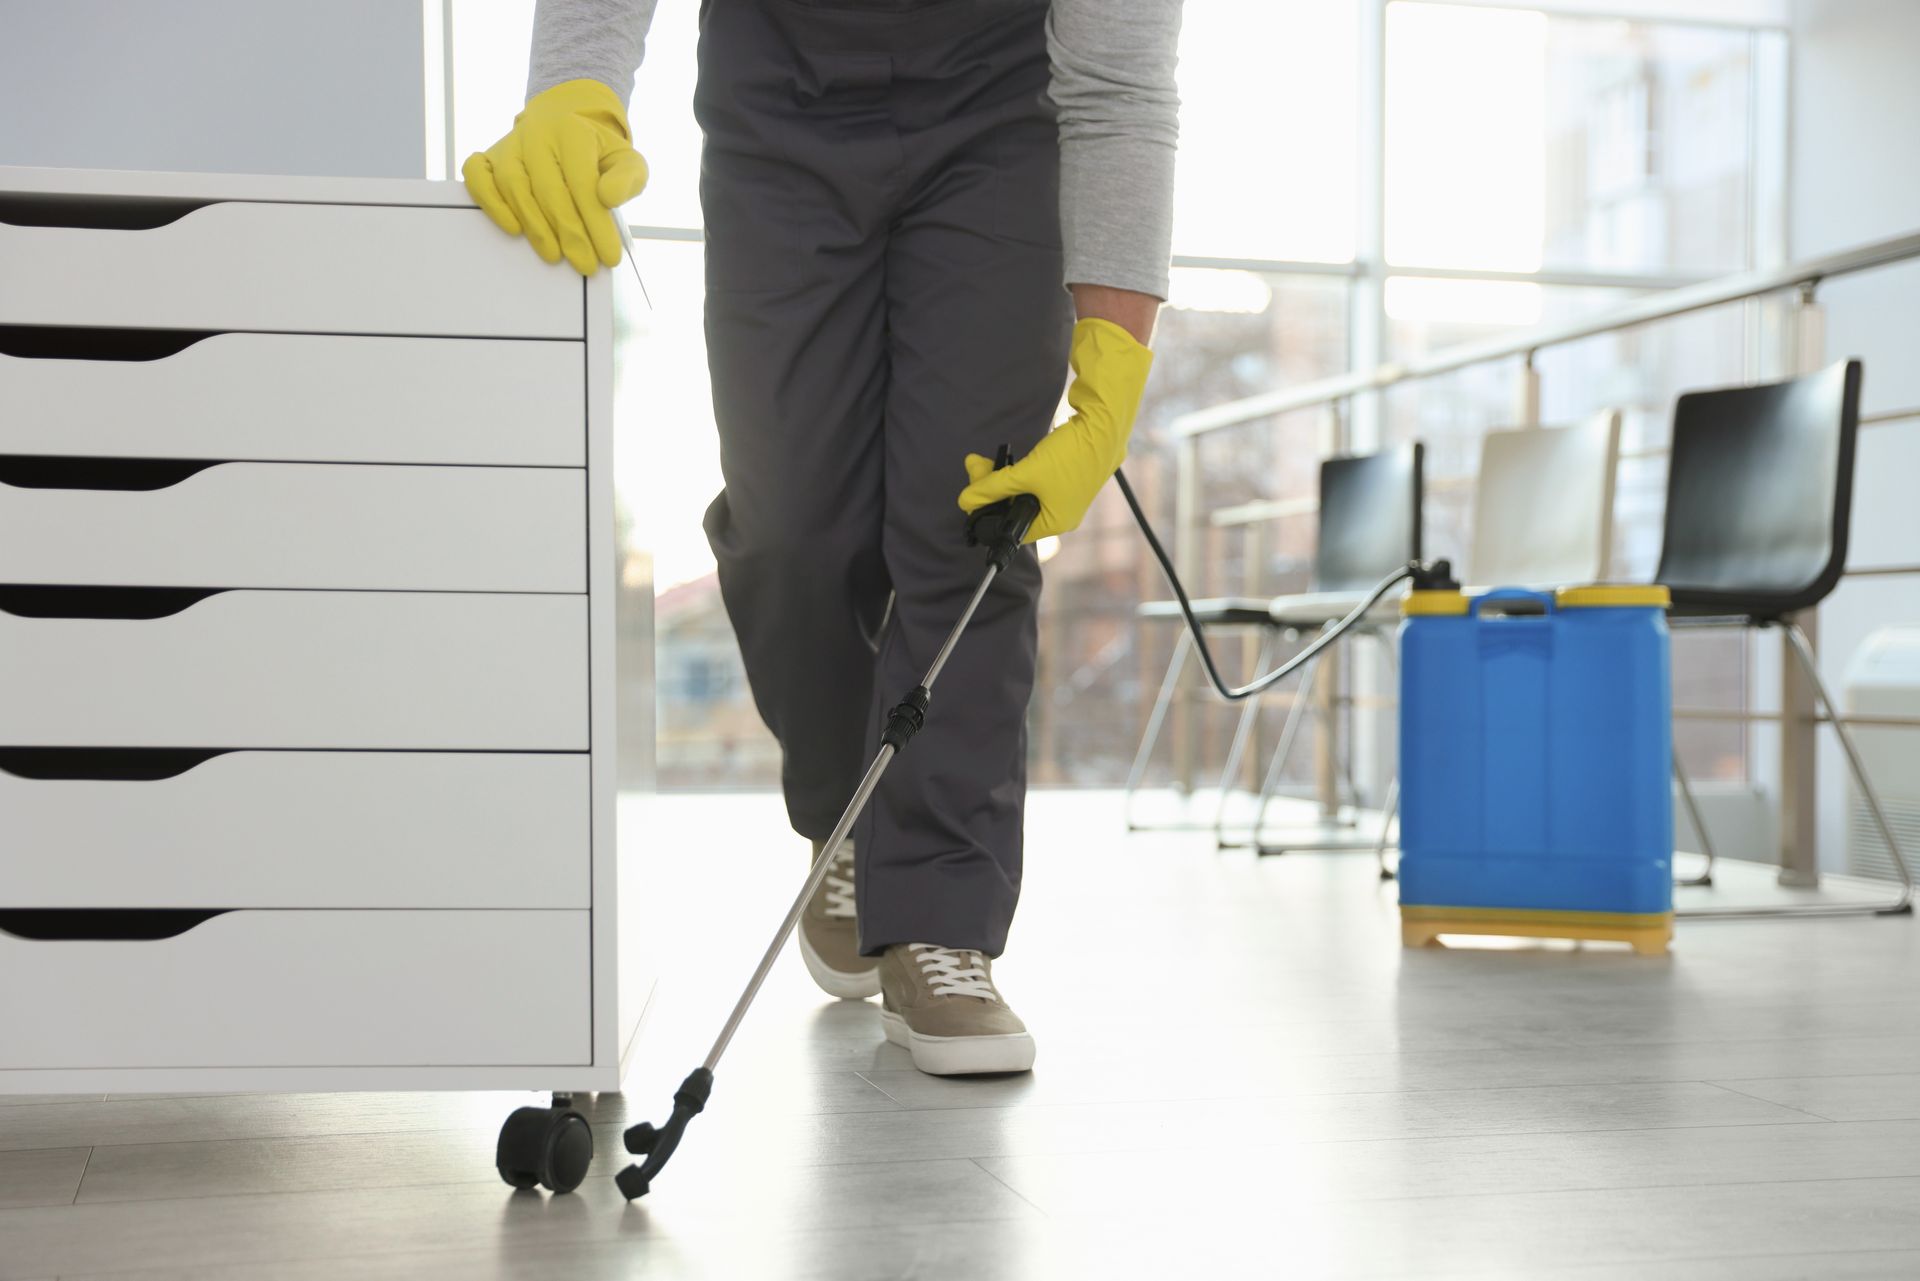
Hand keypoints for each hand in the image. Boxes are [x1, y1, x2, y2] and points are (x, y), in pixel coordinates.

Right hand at [462, 78, 649, 275]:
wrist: (566, 121)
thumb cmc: (597, 150)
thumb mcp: (626, 159)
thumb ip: (627, 178)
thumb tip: (609, 198)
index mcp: (573, 133)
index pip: (582, 182)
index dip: (595, 223)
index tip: (609, 257)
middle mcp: (536, 135)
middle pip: (548, 189)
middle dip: (569, 232)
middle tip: (584, 264)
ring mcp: (508, 145)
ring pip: (514, 186)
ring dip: (535, 226)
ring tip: (554, 256)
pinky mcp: (488, 156)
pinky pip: (477, 177)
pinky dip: (490, 203)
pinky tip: (513, 229)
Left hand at [957, 319, 1154, 542]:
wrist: (1106, 422)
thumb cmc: (1072, 455)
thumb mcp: (1026, 473)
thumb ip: (993, 488)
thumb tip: (965, 501)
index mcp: (1056, 521)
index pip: (1013, 529)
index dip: (989, 513)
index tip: (971, 495)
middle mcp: (1063, 513)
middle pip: (1016, 508)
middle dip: (991, 488)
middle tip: (974, 467)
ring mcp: (1066, 493)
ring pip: (1023, 491)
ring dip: (1001, 477)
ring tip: (982, 460)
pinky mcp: (1068, 475)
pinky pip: (1035, 479)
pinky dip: (1018, 470)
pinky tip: (1006, 459)